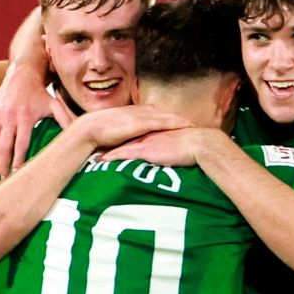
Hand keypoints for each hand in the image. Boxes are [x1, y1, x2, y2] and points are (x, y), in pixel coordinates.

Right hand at [0, 62, 75, 176]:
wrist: (22, 75)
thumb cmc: (40, 93)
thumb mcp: (55, 104)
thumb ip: (66, 119)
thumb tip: (79, 135)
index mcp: (25, 117)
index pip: (20, 144)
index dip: (18, 161)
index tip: (18, 174)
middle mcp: (8, 117)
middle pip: (3, 147)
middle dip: (3, 165)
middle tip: (5, 180)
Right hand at [78, 105, 193, 149]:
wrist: (91, 129)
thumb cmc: (98, 133)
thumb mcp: (113, 132)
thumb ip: (121, 136)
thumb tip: (124, 144)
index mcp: (132, 113)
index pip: (153, 113)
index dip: (165, 118)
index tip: (175, 122)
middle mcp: (139, 111)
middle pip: (163, 113)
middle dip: (176, 117)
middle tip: (190, 123)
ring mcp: (141, 115)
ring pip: (166, 116)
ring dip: (179, 120)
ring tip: (192, 125)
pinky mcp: (143, 123)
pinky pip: (163, 122)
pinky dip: (175, 123)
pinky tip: (185, 126)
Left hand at [101, 127, 216, 166]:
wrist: (198, 144)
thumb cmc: (193, 148)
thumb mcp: (179, 146)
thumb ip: (171, 148)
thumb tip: (170, 155)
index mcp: (154, 133)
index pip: (135, 134)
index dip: (122, 138)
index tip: (110, 142)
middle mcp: (147, 134)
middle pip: (124, 137)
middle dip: (110, 142)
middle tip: (97, 146)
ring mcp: (145, 141)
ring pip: (121, 145)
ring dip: (108, 150)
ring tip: (95, 156)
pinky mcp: (145, 150)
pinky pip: (125, 153)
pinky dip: (113, 156)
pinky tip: (103, 161)